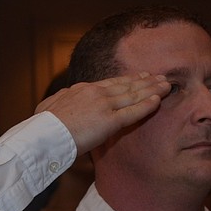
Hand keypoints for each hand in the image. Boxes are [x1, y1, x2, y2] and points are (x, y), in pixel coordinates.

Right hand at [35, 72, 168, 155]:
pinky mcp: (109, 121)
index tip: (141, 76)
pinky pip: (133, 111)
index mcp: (82, 89)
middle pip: (127, 85)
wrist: (43, 134)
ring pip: (134, 95)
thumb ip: (61, 99)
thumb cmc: (42, 125)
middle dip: (146, 81)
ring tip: (167, 85)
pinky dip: (147, 105)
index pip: (111, 83)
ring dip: (152, 89)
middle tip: (161, 76)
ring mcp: (104, 106)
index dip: (129, 79)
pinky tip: (159, 100)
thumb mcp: (49, 105)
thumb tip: (64, 95)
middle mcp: (96, 93)